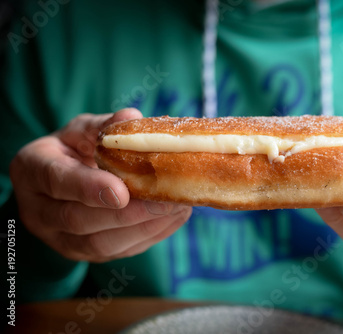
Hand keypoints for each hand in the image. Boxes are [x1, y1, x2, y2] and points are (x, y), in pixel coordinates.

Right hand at [10, 109, 191, 262]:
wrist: (62, 183)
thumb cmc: (73, 152)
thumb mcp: (82, 131)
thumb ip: (104, 127)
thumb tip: (132, 118)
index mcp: (33, 171)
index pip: (57, 181)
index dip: (89, 188)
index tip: (123, 192)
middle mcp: (39, 212)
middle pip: (79, 221)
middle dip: (127, 214)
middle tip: (165, 201)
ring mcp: (62, 239)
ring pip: (100, 244)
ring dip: (143, 228)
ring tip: (176, 208)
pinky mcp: (87, 254)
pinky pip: (119, 252)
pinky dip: (150, 236)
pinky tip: (173, 218)